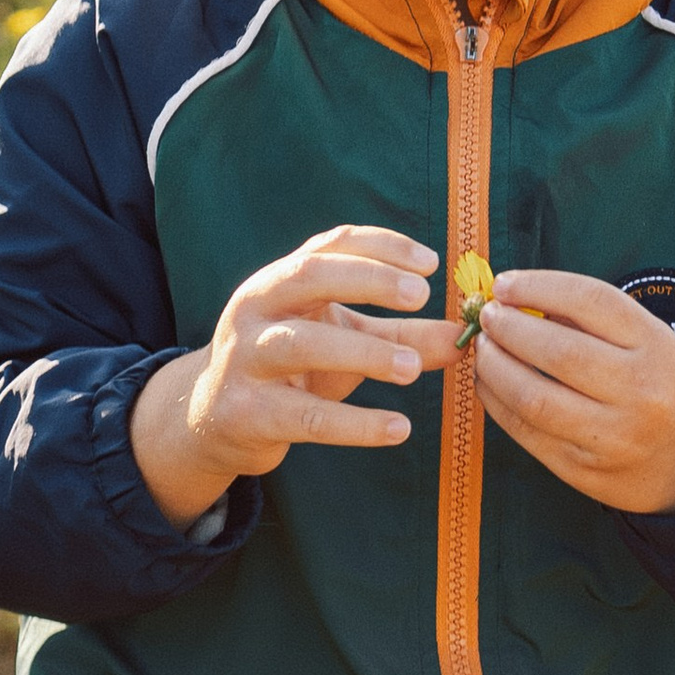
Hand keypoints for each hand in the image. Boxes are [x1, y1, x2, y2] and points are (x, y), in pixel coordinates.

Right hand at [132, 226, 460, 527]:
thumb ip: (400, 335)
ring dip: (362, 352)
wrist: (212, 419)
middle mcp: (255, 309)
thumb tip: (462, 339)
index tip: (431, 263)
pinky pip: (305, 416)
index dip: (381, 247)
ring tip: (412, 368)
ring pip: (301, 344)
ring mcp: (245, 360)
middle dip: (366, 280)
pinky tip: (398, 428)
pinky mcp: (247, 412)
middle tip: (420, 295)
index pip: (329, 245)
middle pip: (307, 276)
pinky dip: (355, 424)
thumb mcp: (342, 342)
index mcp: (280, 280)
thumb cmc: (288, 369)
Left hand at [473, 270, 674, 517]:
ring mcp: (612, 437)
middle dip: (508, 328)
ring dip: (494, 368)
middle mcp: (638, 391)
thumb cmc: (659, 383)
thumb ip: (588, 318)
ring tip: (483, 349)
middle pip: (558, 352)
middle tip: (486, 317)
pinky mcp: (585, 471)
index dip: (538, 287)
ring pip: (533, 399)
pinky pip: (527, 434)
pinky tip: (489, 383)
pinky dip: (497, 404)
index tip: (504, 284)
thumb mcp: (646, 339)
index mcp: (655, 346)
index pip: (590, 301)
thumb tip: (513, 298)